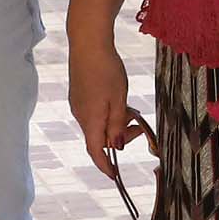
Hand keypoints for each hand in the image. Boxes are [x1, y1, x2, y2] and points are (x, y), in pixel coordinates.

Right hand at [69, 41, 148, 178]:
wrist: (88, 44)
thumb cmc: (106, 70)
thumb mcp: (119, 99)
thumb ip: (117, 124)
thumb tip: (115, 146)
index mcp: (90, 119)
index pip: (95, 151)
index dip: (104, 165)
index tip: (114, 175)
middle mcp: (80, 115)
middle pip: (99, 137)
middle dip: (119, 137)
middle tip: (140, 126)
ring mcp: (78, 104)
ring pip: (98, 123)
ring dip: (116, 122)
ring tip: (131, 109)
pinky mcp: (79, 94)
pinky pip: (95, 112)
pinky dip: (108, 112)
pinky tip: (119, 100)